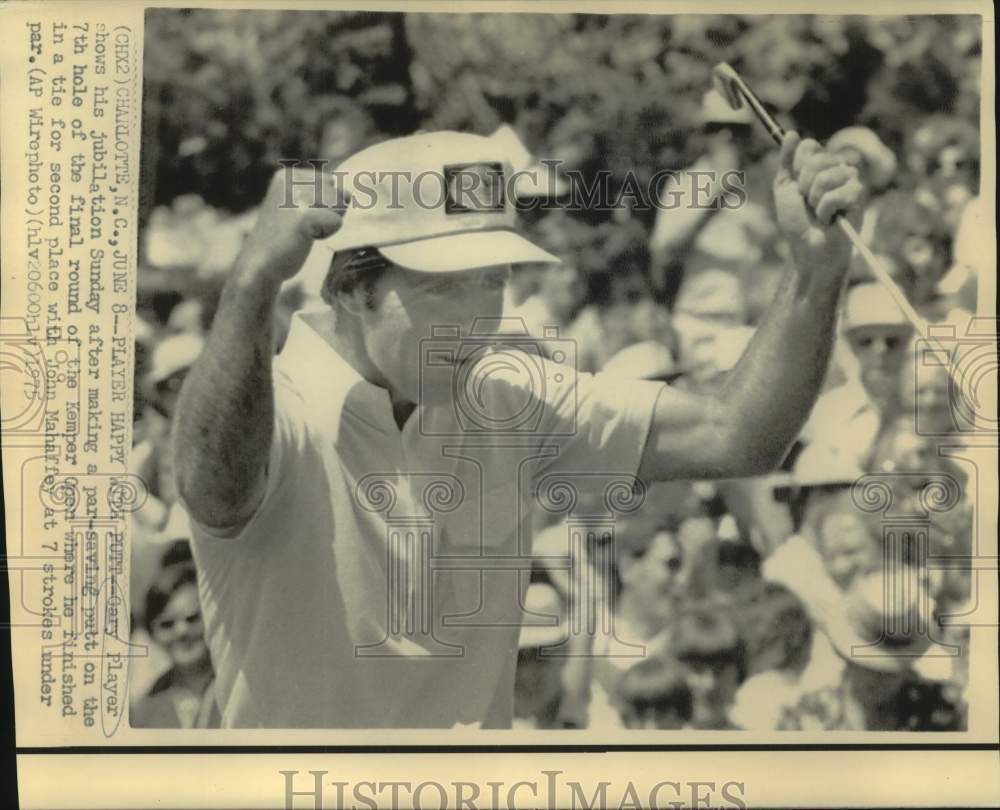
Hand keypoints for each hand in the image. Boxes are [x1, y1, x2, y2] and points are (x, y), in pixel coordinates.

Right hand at [239, 166, 347, 282]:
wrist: (260, 264)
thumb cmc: (284, 238)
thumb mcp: (299, 206)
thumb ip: (324, 194)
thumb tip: (348, 195)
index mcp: (287, 175)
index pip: (329, 182)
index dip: (321, 204)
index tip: (297, 216)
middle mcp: (291, 180)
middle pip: (336, 193)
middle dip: (326, 214)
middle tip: (300, 227)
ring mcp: (297, 197)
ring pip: (340, 206)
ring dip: (326, 224)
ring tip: (302, 232)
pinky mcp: (305, 215)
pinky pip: (337, 222)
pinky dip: (326, 234)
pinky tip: (305, 239)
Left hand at [773, 131, 862, 273]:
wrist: (808, 248)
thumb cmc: (797, 222)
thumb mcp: (784, 188)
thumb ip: (787, 161)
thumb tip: (792, 133)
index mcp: (820, 164)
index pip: (809, 146)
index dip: (797, 168)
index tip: (797, 187)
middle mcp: (838, 167)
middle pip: (816, 160)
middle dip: (804, 187)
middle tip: (808, 203)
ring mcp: (850, 180)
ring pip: (825, 177)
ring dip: (814, 200)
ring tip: (819, 213)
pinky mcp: (858, 195)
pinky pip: (835, 194)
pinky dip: (825, 210)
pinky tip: (830, 219)